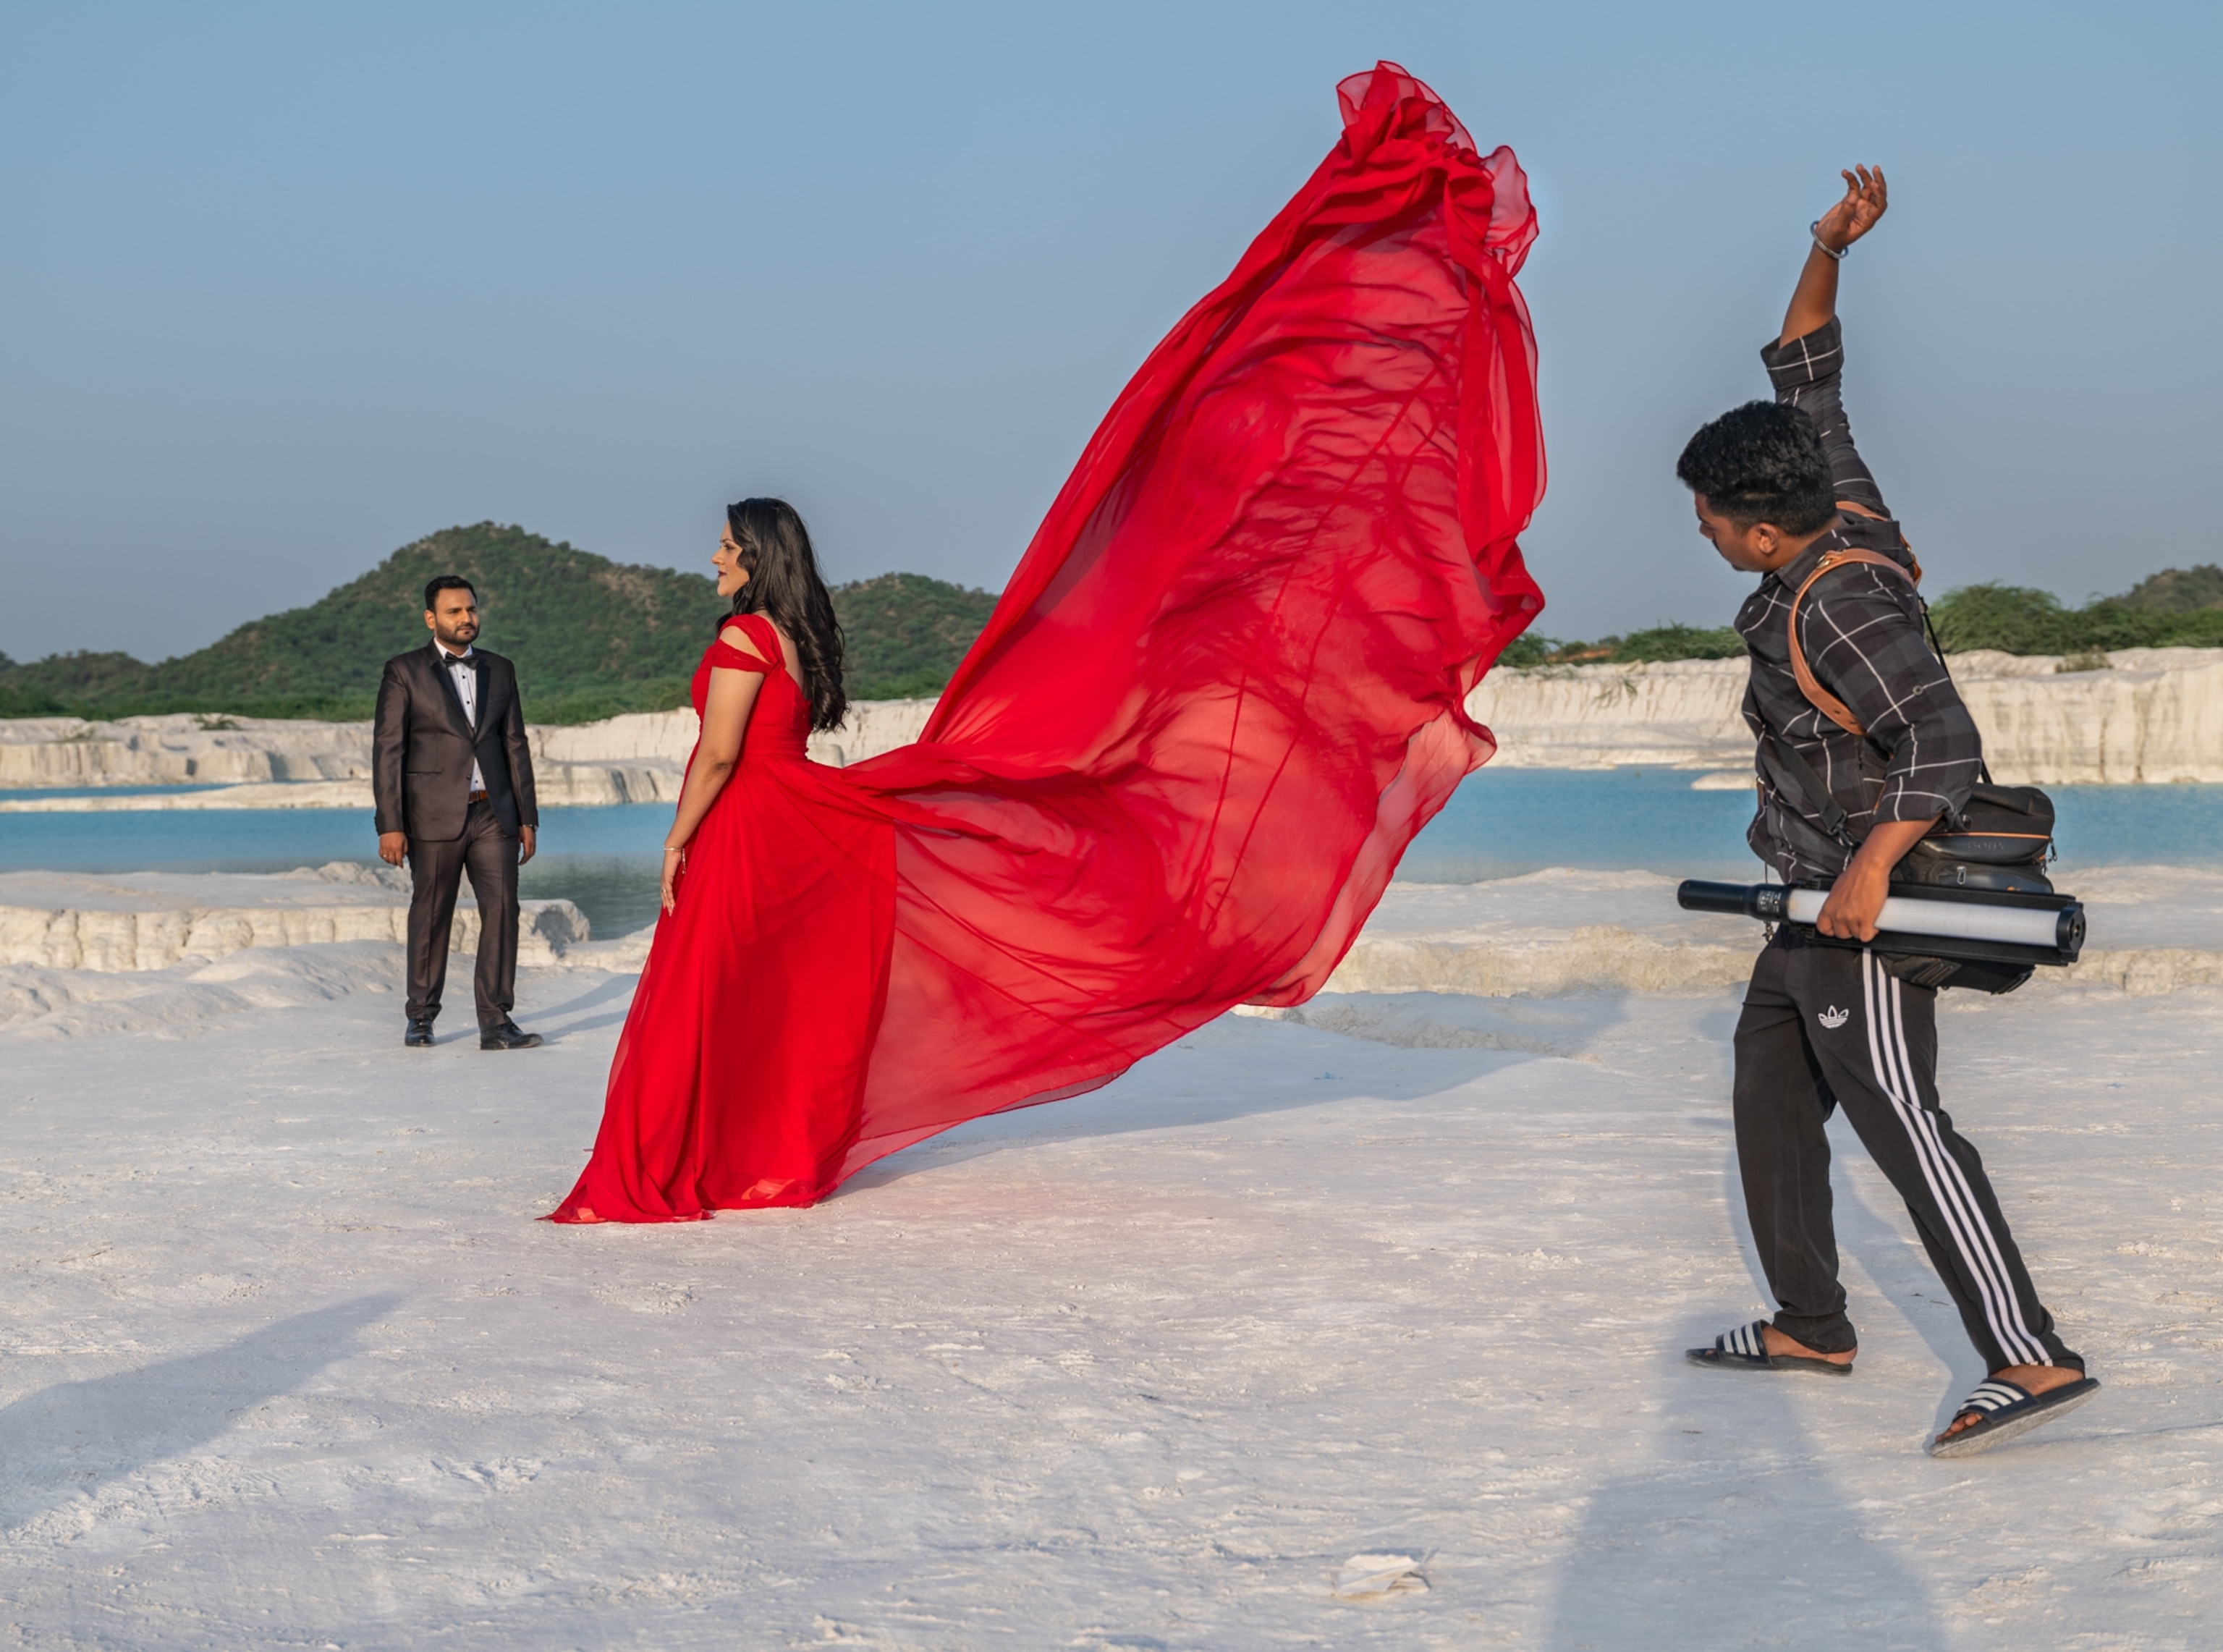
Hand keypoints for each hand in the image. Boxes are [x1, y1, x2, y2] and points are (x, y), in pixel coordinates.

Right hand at [378, 831, 408, 866]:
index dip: (400, 864)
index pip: (399, 859)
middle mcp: (390, 849)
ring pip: (386, 859)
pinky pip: (381, 855)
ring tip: (392, 861)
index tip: (401, 867)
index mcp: (397, 848)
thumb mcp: (405, 841)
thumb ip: (405, 850)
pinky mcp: (381, 846)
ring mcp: (385, 848)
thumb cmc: (399, 834)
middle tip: (397, 864)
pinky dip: (383, 858)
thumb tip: (403, 857)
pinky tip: (386, 858)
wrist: (390, 827)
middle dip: (395, 863)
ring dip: (389, 862)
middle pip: (392, 860)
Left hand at [519, 824, 536, 864]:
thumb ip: (517, 844)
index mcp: (528, 843)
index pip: (527, 854)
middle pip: (531, 854)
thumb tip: (516, 852)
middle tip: (521, 863)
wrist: (526, 821)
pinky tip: (526, 853)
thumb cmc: (520, 828)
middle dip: (526, 859)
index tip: (519, 864)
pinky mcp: (533, 839)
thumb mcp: (517, 836)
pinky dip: (529, 852)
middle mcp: (532, 843)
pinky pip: (533, 848)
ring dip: (528, 856)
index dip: (523, 860)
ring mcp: (534, 841)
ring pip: (533, 851)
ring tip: (523, 859)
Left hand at [660, 846, 685, 914]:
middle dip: (668, 905)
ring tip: (672, 912)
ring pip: (665, 895)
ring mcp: (664, 879)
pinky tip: (672, 904)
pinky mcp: (667, 878)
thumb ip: (685, 872)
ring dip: (669, 904)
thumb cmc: (679, 855)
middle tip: (671, 914)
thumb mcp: (683, 867)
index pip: (666, 891)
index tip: (670, 907)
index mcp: (667, 877)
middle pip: (664, 895)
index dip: (668, 899)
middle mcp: (664, 880)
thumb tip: (690, 875)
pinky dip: (670, 898)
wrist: (674, 848)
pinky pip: (668, 891)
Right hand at [1814, 164, 1887, 253]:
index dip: (1880, 194)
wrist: (1825, 241)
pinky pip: (1854, 187)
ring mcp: (1859, 205)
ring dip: (1864, 176)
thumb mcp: (1838, 227)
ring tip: (1858, 167)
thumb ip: (1846, 212)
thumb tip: (1853, 196)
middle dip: (1877, 180)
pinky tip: (1845, 173)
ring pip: (1867, 187)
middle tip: (1875, 169)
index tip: (1874, 184)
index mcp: (1868, 220)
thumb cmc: (1833, 238)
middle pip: (1877, 193)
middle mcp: (1866, 211)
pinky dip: (1851, 179)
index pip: (1880, 205)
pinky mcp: (1850, 200)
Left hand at [1815, 817, 1934, 940]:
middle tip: (1857, 922)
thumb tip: (1839, 906)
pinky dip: (1872, 933)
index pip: (1822, 928)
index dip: (1831, 930)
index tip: (1837, 929)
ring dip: (1863, 930)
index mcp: (1828, 907)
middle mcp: (1838, 914)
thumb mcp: (1837, 889)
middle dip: (1850, 930)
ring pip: (1857, 935)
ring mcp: (1851, 918)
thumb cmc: (1856, 875)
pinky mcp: (1866, 920)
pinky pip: (1867, 936)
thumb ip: (1836, 902)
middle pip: (1841, 934)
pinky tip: (1873, 925)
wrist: (1869, 868)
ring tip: (1867, 920)